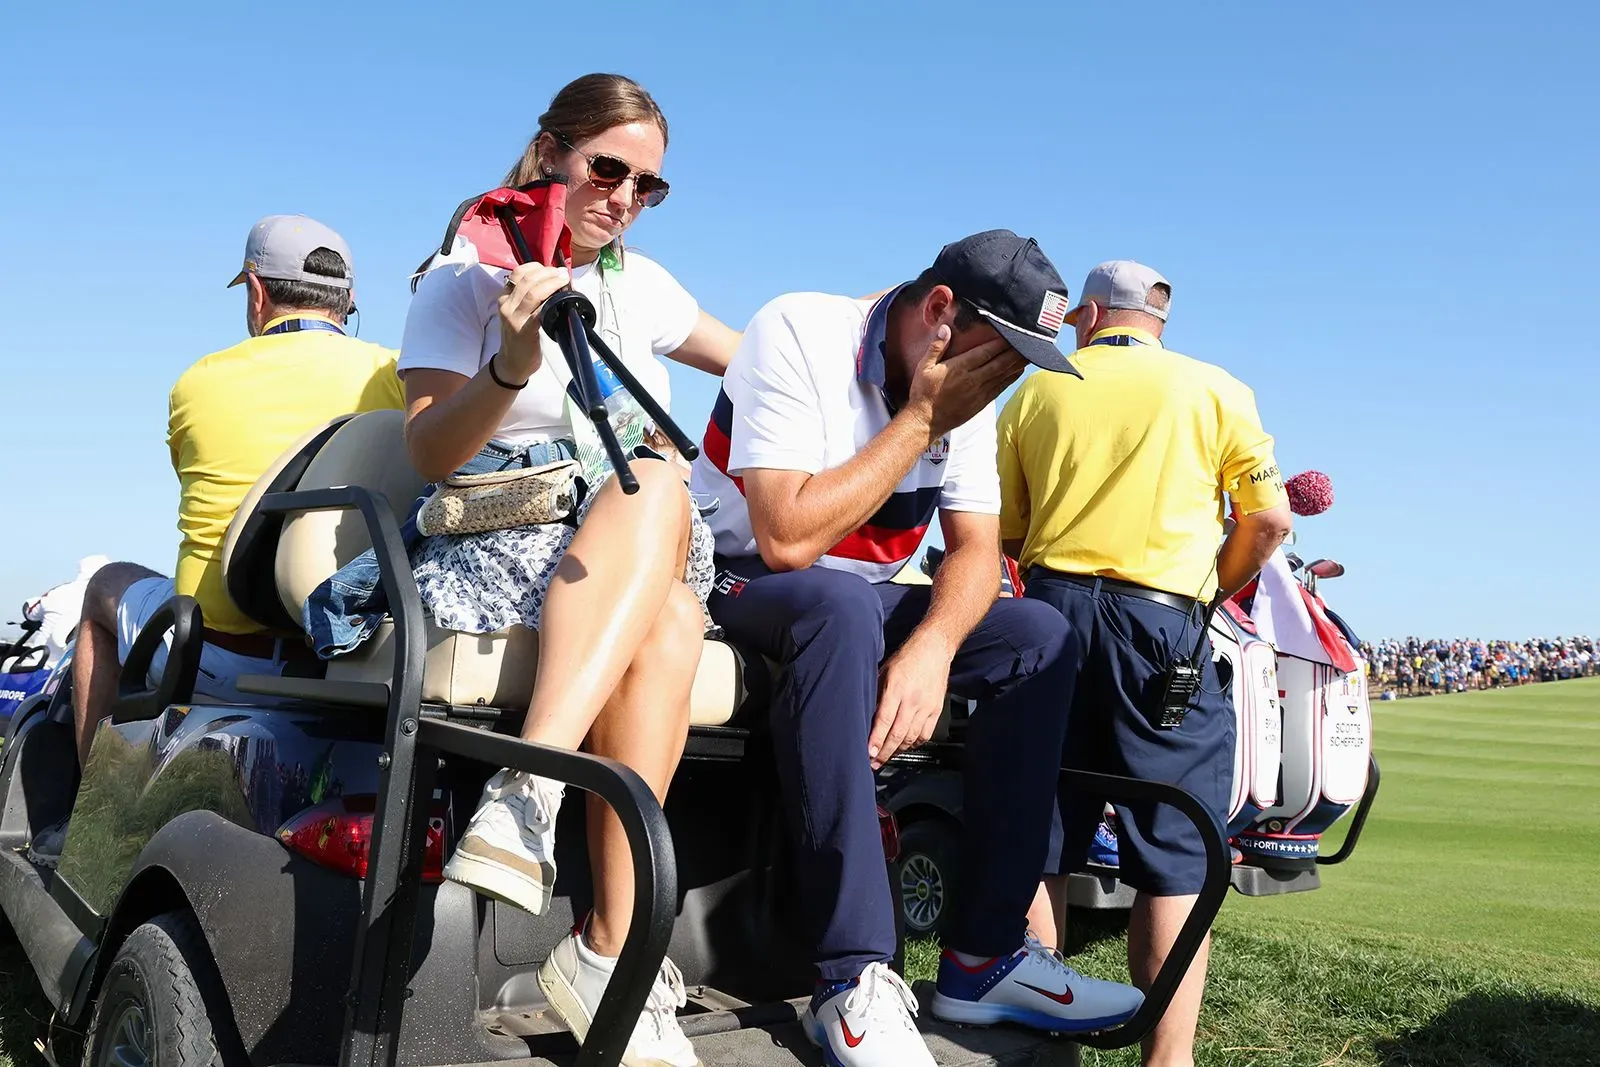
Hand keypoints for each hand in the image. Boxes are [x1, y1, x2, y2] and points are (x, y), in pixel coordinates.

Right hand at [496, 263, 570, 380]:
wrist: (512, 363)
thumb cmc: (520, 337)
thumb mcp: (519, 313)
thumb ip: (530, 298)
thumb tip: (554, 282)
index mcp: (505, 298)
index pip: (517, 273)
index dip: (536, 267)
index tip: (550, 269)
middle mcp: (506, 305)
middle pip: (526, 280)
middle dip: (547, 273)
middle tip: (562, 273)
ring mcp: (513, 317)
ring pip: (532, 292)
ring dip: (551, 283)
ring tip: (563, 280)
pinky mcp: (523, 330)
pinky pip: (538, 311)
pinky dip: (551, 302)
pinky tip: (560, 299)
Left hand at [868, 635, 952, 769]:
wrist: (934, 648)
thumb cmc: (906, 658)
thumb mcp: (884, 672)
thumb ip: (876, 694)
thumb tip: (865, 715)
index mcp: (896, 688)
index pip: (884, 720)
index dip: (876, 740)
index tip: (869, 753)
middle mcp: (912, 699)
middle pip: (897, 734)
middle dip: (884, 752)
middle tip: (874, 763)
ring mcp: (926, 706)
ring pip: (911, 738)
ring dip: (897, 751)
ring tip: (886, 757)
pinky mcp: (936, 710)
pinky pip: (925, 734)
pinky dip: (914, 744)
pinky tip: (905, 746)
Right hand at [906, 327, 1027, 437]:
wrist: (925, 421)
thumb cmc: (923, 393)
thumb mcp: (924, 367)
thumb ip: (936, 347)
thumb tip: (945, 328)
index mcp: (958, 368)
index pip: (985, 352)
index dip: (1000, 343)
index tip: (1011, 333)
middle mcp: (972, 380)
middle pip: (999, 363)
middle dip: (1014, 352)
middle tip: (1028, 341)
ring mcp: (978, 393)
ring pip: (1002, 375)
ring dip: (1016, 364)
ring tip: (1029, 353)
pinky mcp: (980, 403)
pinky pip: (999, 388)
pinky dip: (1010, 379)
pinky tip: (1018, 371)